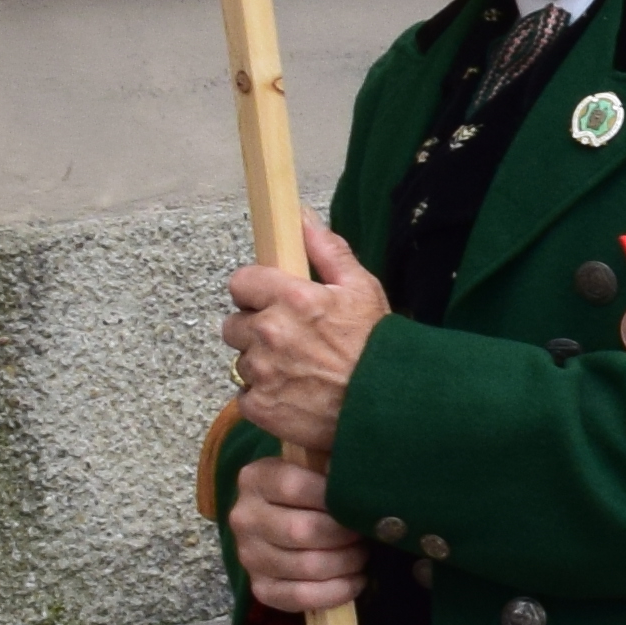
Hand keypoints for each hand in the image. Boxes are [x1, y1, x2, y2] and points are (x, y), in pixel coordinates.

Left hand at [222, 222, 389, 465]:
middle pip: (234, 324)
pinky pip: (246, 396)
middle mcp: (270, 333)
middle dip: (256, 330)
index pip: (240, 282)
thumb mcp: (362, 289)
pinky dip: (265, 397)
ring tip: (298, 371)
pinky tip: (294, 395)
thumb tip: (301, 217)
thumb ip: (327, 250)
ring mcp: (262, 372)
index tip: (272, 302)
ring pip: (241, 362)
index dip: (256, 292)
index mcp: (292, 298)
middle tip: (290, 342)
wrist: (392, 405)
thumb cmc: (379, 347)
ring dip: (261, 365)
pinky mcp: (260, 406)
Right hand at [225, 453, 367, 615]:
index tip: (359, 501)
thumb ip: (329, 444)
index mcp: (255, 478)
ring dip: (347, 563)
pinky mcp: (260, 587)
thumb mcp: (322, 456)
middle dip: (346, 535)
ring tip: (362, 553)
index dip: (335, 497)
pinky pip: (299, 598)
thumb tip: (349, 456)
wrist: (298, 517)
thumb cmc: (321, 485)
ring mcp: (249, 555)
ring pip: (306, 566)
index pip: (295, 487)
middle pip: (302, 530)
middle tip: (365, 532)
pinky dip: (336, 592)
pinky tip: (355, 580)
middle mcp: (244, 517)